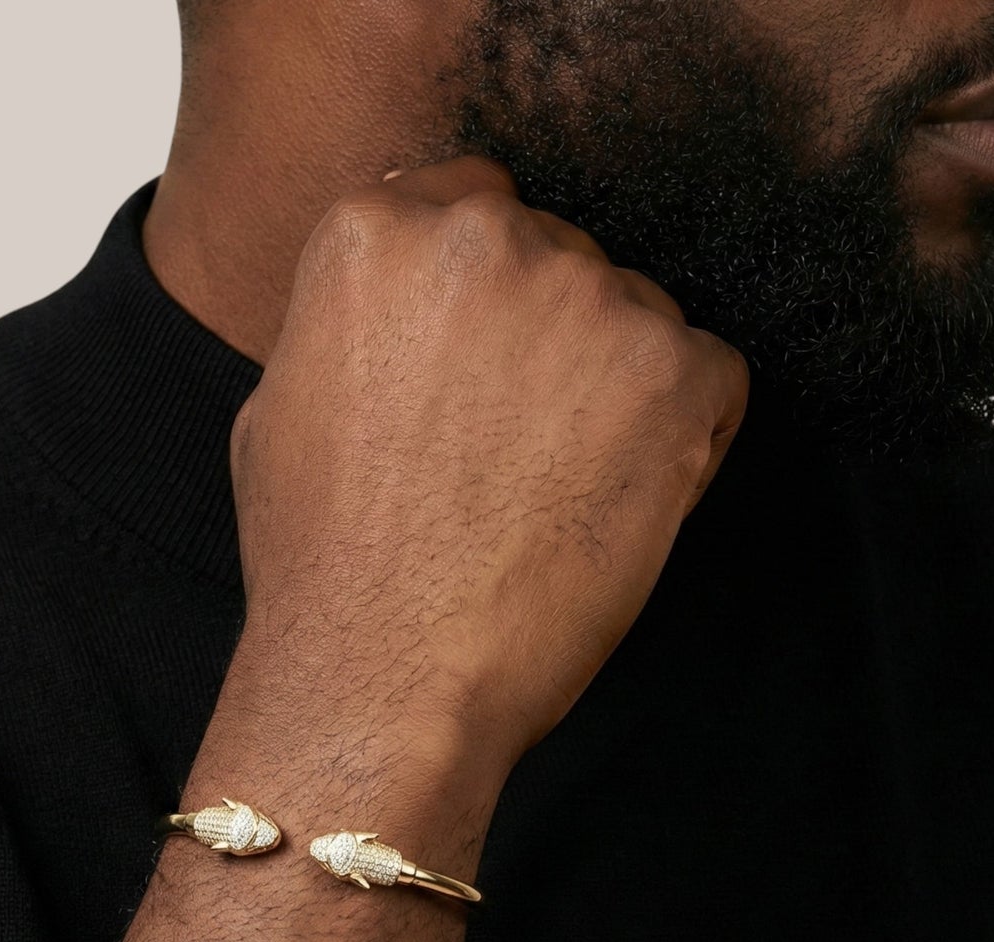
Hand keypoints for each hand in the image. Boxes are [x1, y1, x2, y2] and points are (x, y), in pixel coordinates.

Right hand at [228, 154, 748, 774]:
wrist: (381, 680)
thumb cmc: (324, 568)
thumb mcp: (283, 407)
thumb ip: (355, 320)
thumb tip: (405, 306)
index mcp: (375, 234)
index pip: (474, 208)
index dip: (487, 299)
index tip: (484, 366)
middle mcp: (483, 238)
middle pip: (560, 260)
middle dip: (550, 343)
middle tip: (514, 454)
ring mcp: (587, 298)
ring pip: (635, 318)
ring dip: (614, 393)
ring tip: (554, 496)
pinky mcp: (671, 371)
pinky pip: (709, 377)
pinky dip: (683, 437)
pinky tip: (616, 503)